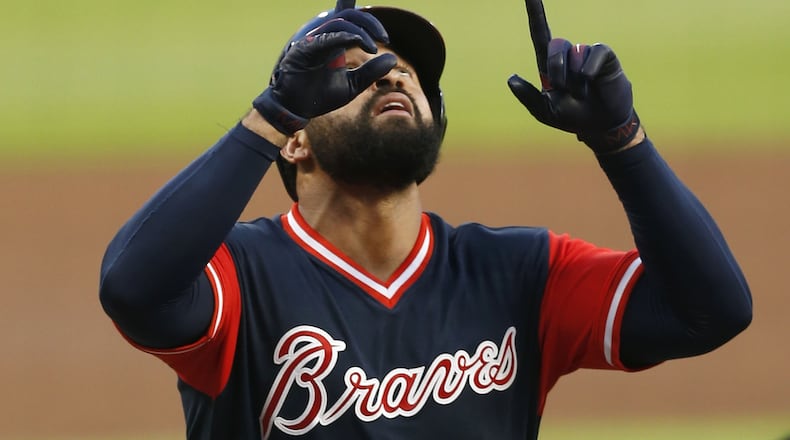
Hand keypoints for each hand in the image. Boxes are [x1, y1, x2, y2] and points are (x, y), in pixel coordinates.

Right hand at [253, 0, 397, 134]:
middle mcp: (324, 37)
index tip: (382, 32)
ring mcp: (313, 41)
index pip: (348, 17)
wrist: (298, 110)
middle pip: (349, 16)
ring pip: (339, 23)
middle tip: (385, 38)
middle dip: (370, 22)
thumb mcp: (353, 85)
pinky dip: (343, 36)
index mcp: (335, 41)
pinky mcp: (304, 49)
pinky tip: (357, 41)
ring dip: (360, 32)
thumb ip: (371, 72)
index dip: (362, 12)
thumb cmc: (320, 96)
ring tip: (374, 48)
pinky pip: (325, 37)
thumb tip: (393, 59)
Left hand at [507, 0, 640, 153]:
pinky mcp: (604, 55)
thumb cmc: (573, 117)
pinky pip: (594, 52)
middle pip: (554, 45)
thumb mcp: (546, 112)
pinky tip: (593, 81)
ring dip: (576, 79)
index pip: (540, 34)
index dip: (536, 13)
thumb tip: (511, 78)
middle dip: (557, 70)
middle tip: (566, 91)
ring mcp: (586, 53)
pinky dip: (589, 70)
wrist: (601, 126)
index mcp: (550, 66)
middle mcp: (567, 55)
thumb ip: (528, 97)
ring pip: (573, 53)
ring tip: (583, 92)